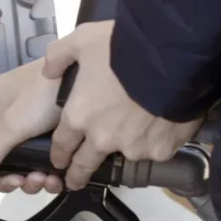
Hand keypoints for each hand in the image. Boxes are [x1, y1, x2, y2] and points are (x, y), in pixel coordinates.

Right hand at [0, 60, 64, 193]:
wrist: (87, 75)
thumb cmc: (43, 94)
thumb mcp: (12, 126)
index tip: (3, 179)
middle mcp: (5, 111)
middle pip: (2, 156)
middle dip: (15, 176)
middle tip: (28, 182)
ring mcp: (30, 120)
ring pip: (24, 159)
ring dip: (33, 177)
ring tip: (46, 180)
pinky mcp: (52, 127)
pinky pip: (43, 156)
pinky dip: (48, 171)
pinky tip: (57, 179)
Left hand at [43, 21, 201, 189]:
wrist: (171, 58)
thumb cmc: (124, 48)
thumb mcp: (83, 40)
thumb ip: (59, 56)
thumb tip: (49, 70)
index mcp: (79, 116)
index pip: (61, 145)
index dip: (58, 154)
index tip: (59, 160)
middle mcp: (102, 138)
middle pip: (84, 165)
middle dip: (77, 175)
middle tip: (76, 180)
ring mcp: (132, 147)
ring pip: (124, 155)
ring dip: (125, 147)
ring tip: (135, 129)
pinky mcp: (160, 150)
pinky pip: (154, 150)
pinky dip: (155, 140)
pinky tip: (160, 123)